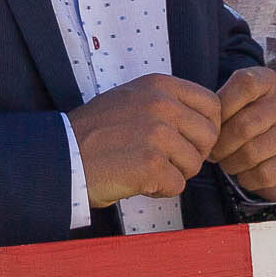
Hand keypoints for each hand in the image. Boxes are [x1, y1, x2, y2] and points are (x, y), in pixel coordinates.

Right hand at [69, 74, 218, 207]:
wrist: (63, 154)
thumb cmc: (94, 131)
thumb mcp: (131, 98)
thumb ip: (166, 103)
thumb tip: (201, 121)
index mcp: (159, 86)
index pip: (211, 104)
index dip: (206, 127)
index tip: (191, 140)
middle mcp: (161, 105)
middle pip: (208, 136)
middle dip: (192, 154)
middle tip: (167, 160)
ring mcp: (157, 135)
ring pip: (194, 164)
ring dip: (174, 173)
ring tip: (146, 169)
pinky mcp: (151, 165)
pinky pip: (177, 185)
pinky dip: (160, 190)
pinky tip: (138, 181)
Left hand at [209, 66, 275, 202]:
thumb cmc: (244, 125)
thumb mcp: (232, 107)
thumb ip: (217, 108)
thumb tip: (203, 127)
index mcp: (267, 80)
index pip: (244, 84)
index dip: (222, 108)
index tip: (213, 124)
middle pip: (244, 125)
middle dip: (220, 146)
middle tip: (214, 153)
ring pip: (251, 153)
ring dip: (231, 164)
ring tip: (228, 162)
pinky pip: (263, 174)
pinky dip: (247, 179)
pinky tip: (246, 173)